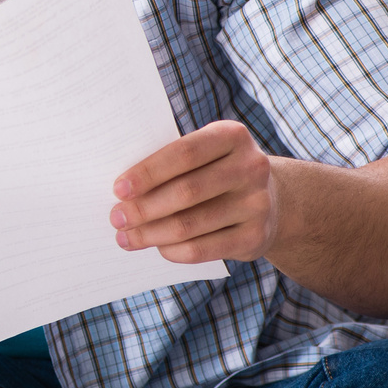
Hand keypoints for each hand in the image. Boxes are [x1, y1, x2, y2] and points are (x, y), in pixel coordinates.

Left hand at [110, 120, 278, 265]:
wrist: (271, 200)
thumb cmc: (215, 171)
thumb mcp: (204, 155)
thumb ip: (171, 163)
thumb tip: (122, 192)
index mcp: (232, 136)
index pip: (184, 153)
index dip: (148, 172)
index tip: (118, 189)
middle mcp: (251, 167)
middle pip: (186, 191)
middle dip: (144, 208)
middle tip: (116, 218)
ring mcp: (257, 204)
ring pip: (191, 224)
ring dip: (151, 234)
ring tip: (126, 238)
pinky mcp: (256, 237)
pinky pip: (203, 249)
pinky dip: (173, 251)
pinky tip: (157, 248)